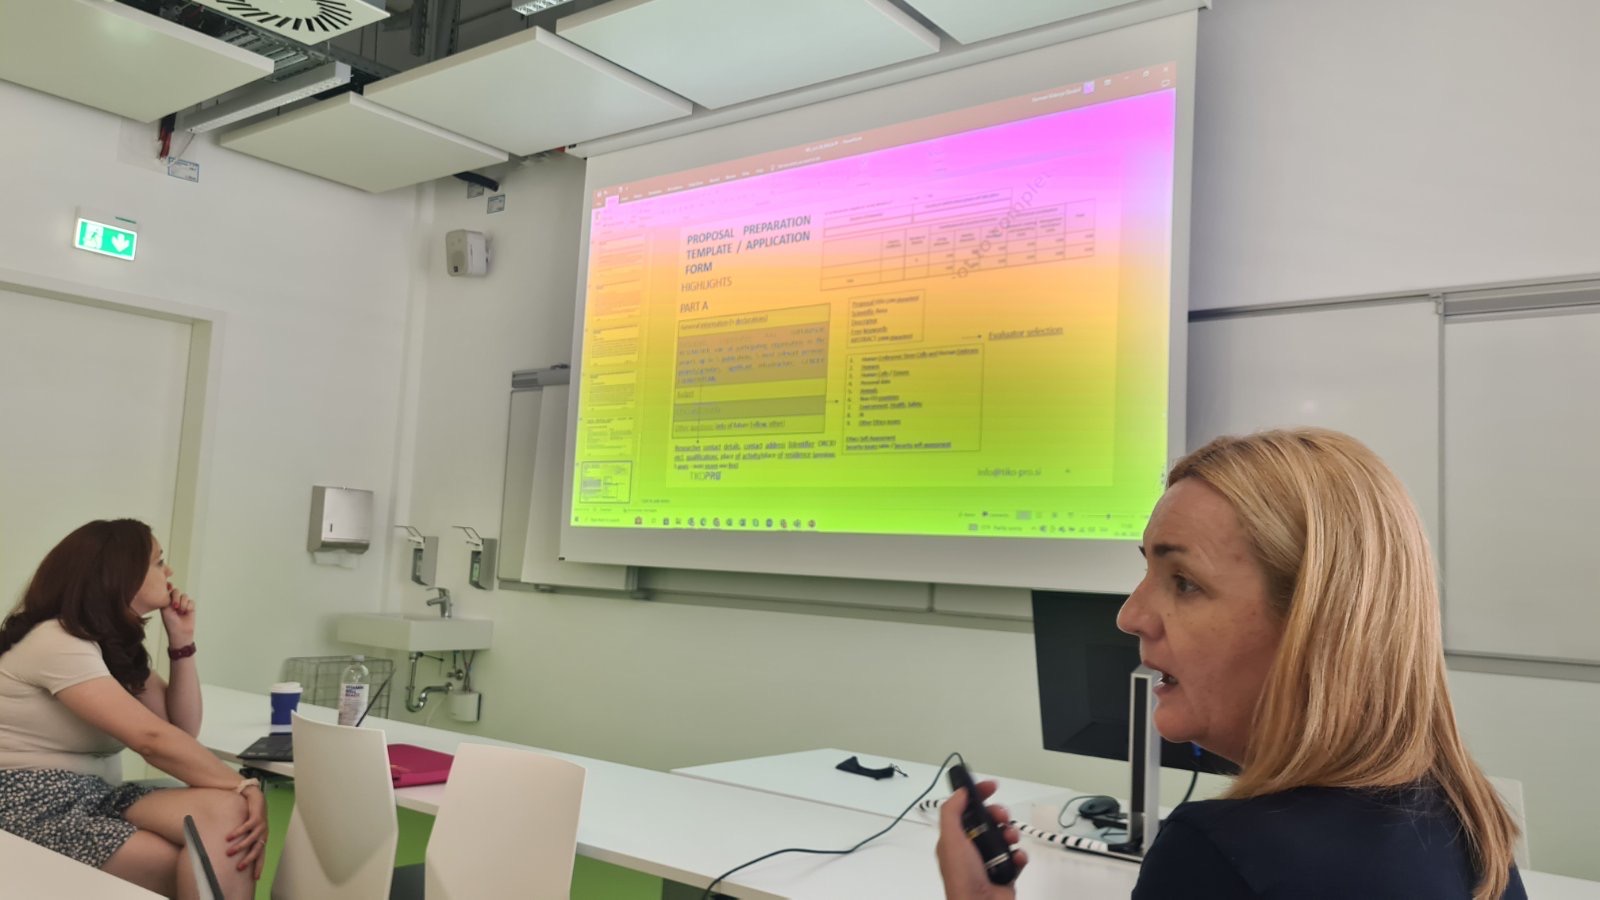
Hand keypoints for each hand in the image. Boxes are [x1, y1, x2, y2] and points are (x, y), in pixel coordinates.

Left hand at [160, 585, 195, 645]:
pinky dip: (189, 607)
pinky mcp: (191, 607)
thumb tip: (169, 588)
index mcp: (166, 602)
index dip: (169, 588)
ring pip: (184, 596)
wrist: (180, 632)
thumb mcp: (165, 610)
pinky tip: (186, 613)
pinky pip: (191, 601)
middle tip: (175, 606)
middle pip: (176, 591)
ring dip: (182, 604)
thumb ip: (166, 599)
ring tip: (180, 612)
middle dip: (176, 597)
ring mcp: (183, 604)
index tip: (169, 587)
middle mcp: (174, 602)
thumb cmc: (170, 623)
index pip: (168, 591)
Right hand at [225, 784, 268, 878]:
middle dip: (249, 859)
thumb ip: (245, 839)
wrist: (255, 795)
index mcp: (262, 837)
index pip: (261, 855)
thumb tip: (234, 853)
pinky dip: (238, 832)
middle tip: (239, 867)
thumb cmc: (251, 814)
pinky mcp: (256, 817)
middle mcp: (263, 833)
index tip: (255, 878)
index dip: (259, 866)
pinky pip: (246, 827)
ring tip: (229, 852)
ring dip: (240, 847)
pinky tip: (229, 837)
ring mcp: (261, 825)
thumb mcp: (250, 829)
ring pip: (251, 839)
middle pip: (257, 849)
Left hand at [936, 781, 1027, 899]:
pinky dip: (1019, 855)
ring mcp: (990, 860)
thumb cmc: (963, 876)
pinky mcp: (1006, 872)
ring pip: (1005, 836)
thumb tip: (961, 792)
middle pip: (989, 820)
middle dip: (998, 814)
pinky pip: (1017, 856)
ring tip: (1010, 840)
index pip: (966, 809)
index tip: (991, 786)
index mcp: (956, 839)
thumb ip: (952, 812)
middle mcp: (972, 848)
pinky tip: (1016, 858)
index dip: (978, 795)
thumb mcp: (951, 839)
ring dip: (1011, 833)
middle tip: (1002, 817)